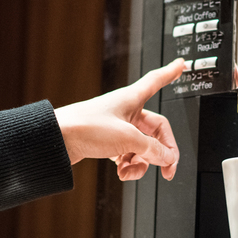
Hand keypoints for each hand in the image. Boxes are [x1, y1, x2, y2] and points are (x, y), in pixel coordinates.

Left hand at [54, 59, 185, 180]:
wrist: (57, 140)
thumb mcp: (127, 138)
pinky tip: (122, 172)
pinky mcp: (108, 142)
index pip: (157, 81)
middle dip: (162, 152)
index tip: (181, 64)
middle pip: (156, 131)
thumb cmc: (85, 127)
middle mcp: (127, 112)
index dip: (170, 73)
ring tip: (130, 171)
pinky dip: (129, 166)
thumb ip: (153, 149)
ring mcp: (118, 127)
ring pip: (143, 147)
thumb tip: (167, 158)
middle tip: (167, 170)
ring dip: (142, 163)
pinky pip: (129, 155)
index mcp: (133, 99)